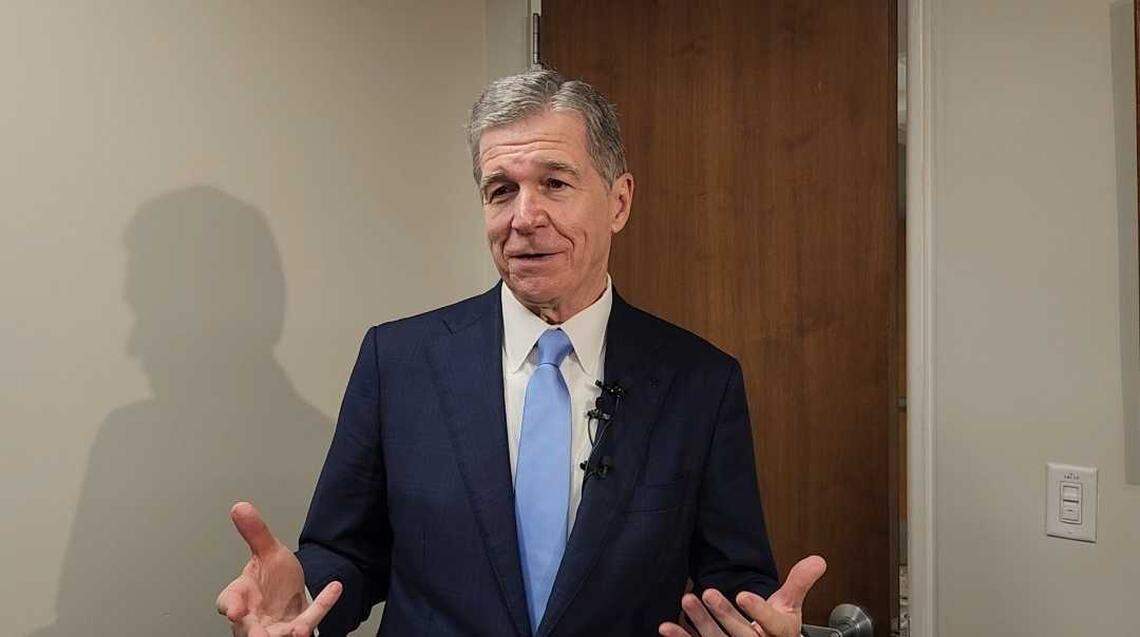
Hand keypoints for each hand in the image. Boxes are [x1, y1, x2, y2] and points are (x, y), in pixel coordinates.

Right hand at [216, 502, 341, 635]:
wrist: (292, 589)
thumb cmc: (271, 577)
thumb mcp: (266, 551)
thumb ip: (255, 532)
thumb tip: (240, 506)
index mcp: (241, 596)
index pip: (229, 602)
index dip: (231, 606)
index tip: (234, 610)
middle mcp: (254, 617)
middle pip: (250, 629)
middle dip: (255, 633)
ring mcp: (276, 626)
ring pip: (278, 635)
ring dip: (287, 635)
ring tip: (299, 632)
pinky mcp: (297, 625)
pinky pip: (311, 617)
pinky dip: (323, 605)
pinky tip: (334, 588)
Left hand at [659, 555, 826, 636]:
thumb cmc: (777, 631)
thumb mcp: (790, 608)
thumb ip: (799, 584)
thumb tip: (818, 560)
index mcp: (781, 636)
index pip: (774, 625)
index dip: (758, 612)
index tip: (743, 594)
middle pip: (743, 636)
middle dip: (725, 615)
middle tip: (708, 593)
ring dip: (701, 623)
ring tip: (687, 600)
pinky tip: (667, 628)